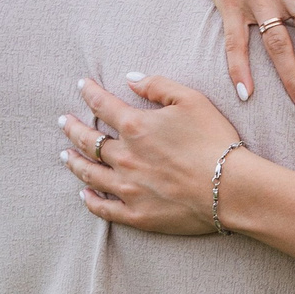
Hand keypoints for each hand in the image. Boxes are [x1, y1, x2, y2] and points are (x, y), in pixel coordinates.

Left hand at [60, 75, 243, 235]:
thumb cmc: (214, 140)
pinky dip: (90, 200)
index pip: (102, 105)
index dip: (89, 92)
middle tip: (63, 122)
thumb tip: (131, 79)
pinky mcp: (137, 214)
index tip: (81, 85)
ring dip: (74, 162)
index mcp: (135, 126)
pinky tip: (84, 194)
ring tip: (65, 155)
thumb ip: (157, 85)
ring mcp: (127, 188)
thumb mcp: (191, 99)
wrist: (230, 187)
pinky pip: (104, 208)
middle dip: (73, 128)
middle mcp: (124, 157)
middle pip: (88, 140)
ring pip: (89, 173)